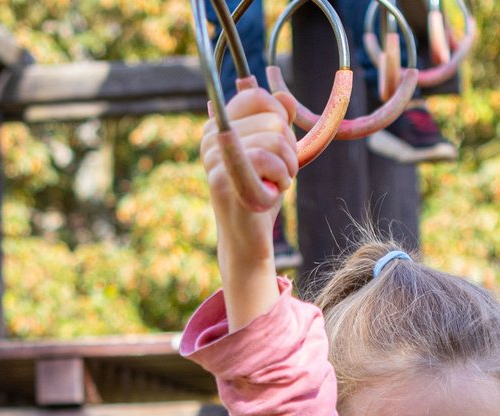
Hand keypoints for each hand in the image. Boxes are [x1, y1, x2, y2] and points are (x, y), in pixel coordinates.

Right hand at [200, 86, 298, 327]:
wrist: (247, 236)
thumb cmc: (260, 191)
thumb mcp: (274, 151)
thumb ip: (278, 121)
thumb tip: (283, 95)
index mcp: (219, 124)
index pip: (258, 96)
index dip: (280, 118)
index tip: (278, 146)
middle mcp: (211, 136)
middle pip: (273, 120)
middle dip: (288, 150)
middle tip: (276, 173)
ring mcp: (214, 156)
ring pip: (274, 139)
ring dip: (287, 168)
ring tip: (273, 185)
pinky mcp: (223, 178)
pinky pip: (262, 157)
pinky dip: (280, 176)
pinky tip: (272, 192)